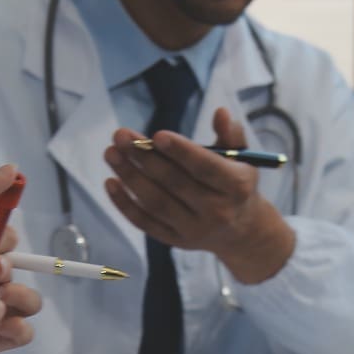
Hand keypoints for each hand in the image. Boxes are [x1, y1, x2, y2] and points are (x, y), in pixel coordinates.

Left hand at [103, 108, 294, 284]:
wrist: (241, 232)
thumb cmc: (236, 185)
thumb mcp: (243, 159)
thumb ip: (231, 134)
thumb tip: (220, 112)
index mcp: (236, 186)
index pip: (205, 167)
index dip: (181, 151)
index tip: (157, 135)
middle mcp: (216, 211)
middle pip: (175, 183)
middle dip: (145, 158)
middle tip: (120, 136)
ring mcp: (194, 229)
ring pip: (156, 202)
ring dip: (130, 177)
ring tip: (111, 153)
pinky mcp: (176, 241)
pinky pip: (146, 223)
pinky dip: (126, 205)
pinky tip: (111, 182)